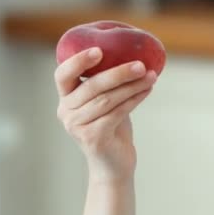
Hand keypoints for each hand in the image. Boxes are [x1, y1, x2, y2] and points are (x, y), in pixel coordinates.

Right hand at [54, 47, 156, 181]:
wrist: (114, 164)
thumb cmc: (112, 127)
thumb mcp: (107, 102)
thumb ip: (109, 83)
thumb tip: (135, 55)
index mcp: (66, 98)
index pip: (62, 75)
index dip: (78, 61)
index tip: (99, 50)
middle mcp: (66, 112)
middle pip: (92, 86)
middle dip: (119, 73)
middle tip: (141, 64)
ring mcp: (77, 126)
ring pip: (107, 99)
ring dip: (132, 86)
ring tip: (151, 76)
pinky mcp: (93, 137)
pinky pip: (117, 112)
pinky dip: (135, 99)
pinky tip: (147, 90)